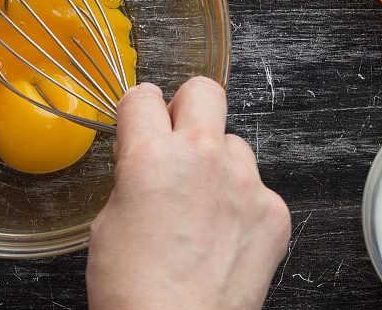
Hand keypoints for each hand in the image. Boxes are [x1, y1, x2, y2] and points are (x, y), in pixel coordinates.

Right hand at [86, 77, 290, 309]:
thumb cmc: (134, 290)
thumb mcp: (108, 220)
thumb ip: (133, 174)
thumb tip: (146, 159)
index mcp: (152, 156)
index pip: (143, 96)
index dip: (138, 110)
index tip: (142, 121)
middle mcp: (203, 158)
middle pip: (203, 91)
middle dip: (186, 107)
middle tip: (178, 138)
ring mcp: (245, 183)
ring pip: (234, 142)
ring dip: (217, 161)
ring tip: (202, 204)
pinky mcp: (273, 211)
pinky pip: (257, 185)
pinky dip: (241, 202)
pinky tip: (223, 234)